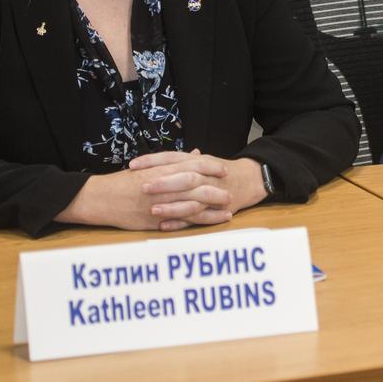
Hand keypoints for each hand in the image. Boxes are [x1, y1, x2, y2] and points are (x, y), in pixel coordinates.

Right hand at [56, 149, 265, 230]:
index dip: (210, 167)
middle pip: (196, 186)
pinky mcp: (154, 219)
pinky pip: (180, 221)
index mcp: (161, 170)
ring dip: (211, 208)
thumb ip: (174, 161)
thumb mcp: (149, 166)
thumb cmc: (123, 181)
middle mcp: (162, 186)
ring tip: (227, 210)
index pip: (191, 166)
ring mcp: (159, 203)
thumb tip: (196, 153)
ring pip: (191, 205)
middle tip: (230, 192)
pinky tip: (208, 224)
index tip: (223, 169)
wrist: (99, 198)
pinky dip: (195, 222)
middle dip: (215, 189)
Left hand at [129, 150, 267, 229]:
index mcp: (198, 162)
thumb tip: (152, 162)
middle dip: (164, 182)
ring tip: (152, 209)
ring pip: (191, 200)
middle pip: (185, 177)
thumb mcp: (200, 161)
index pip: (173, 157)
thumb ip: (179, 161)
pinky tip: (164, 225)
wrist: (248, 180)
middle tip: (143, 186)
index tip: (133, 165)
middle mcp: (205, 176)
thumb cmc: (218, 172)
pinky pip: (197, 218)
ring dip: (172, 205)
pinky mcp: (215, 210)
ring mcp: (211, 194)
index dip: (153, 160)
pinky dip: (181, 222)